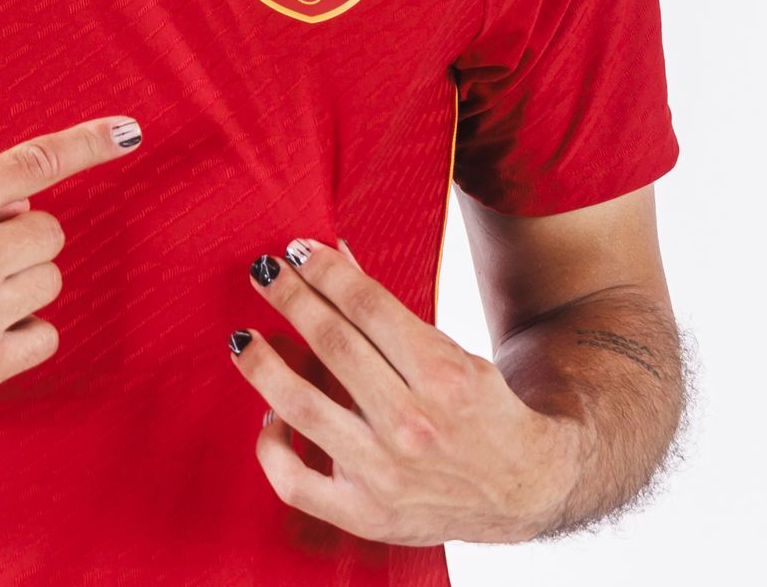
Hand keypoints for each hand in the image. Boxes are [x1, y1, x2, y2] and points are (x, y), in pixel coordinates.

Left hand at [228, 236, 582, 544]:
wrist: (523, 489)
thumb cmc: (478, 406)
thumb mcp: (448, 349)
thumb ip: (385, 311)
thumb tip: (332, 255)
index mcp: (443, 377)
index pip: (366, 306)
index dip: (324, 270)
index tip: (295, 249)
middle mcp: (413, 426)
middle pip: (333, 344)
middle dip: (290, 297)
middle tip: (263, 270)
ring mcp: (386, 474)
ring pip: (303, 407)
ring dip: (263, 363)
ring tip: (243, 337)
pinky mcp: (368, 515)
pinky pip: (296, 483)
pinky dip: (271, 447)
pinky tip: (268, 416)